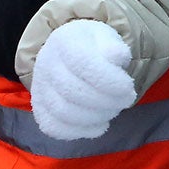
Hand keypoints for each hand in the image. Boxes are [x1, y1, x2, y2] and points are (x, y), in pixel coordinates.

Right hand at [30, 19, 137, 139]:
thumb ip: (114, 46)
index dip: (109, 80)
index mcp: (63, 41)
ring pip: (64, 112)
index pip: (82, 63)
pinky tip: (100, 124)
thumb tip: (117, 56)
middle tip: (126, 100)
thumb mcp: (106, 38)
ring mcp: (39, 89)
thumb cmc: (93, 47)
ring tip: (114, 109)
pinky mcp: (40, 110)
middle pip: (73, 91)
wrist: (68, 55)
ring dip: (96, 116)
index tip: (128, 87)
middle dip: (107, 101)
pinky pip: (54, 128)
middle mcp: (45, 64)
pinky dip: (80, 131)